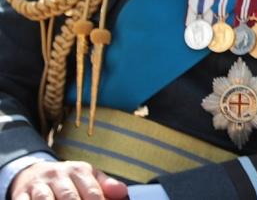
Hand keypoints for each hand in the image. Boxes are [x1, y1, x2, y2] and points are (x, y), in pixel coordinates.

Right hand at [12, 160, 128, 199]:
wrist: (33, 172)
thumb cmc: (68, 180)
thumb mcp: (88, 177)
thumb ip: (106, 185)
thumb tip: (124, 193)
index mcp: (79, 171)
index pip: (92, 191)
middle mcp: (58, 176)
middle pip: (70, 197)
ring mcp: (38, 185)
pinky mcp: (21, 194)